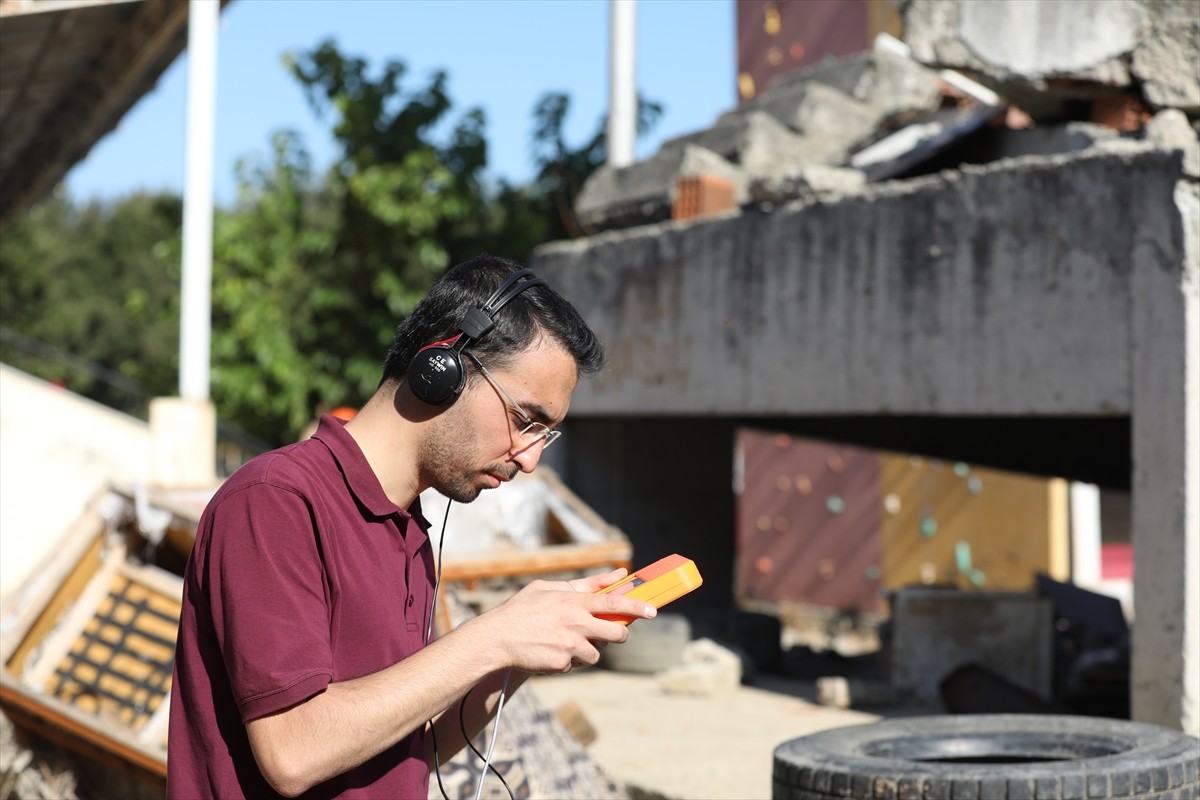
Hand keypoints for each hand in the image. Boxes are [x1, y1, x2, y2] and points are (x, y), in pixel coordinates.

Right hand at [465, 568, 655, 674]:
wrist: (497, 638)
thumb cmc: (522, 609)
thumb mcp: (549, 588)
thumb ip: (583, 583)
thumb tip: (615, 574)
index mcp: (574, 601)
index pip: (614, 602)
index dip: (636, 606)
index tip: (653, 610)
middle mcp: (576, 623)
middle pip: (615, 633)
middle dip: (619, 634)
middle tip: (614, 633)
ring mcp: (570, 645)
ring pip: (596, 653)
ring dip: (587, 650)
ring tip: (565, 642)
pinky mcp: (562, 664)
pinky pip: (575, 665)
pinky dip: (568, 661)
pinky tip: (551, 652)